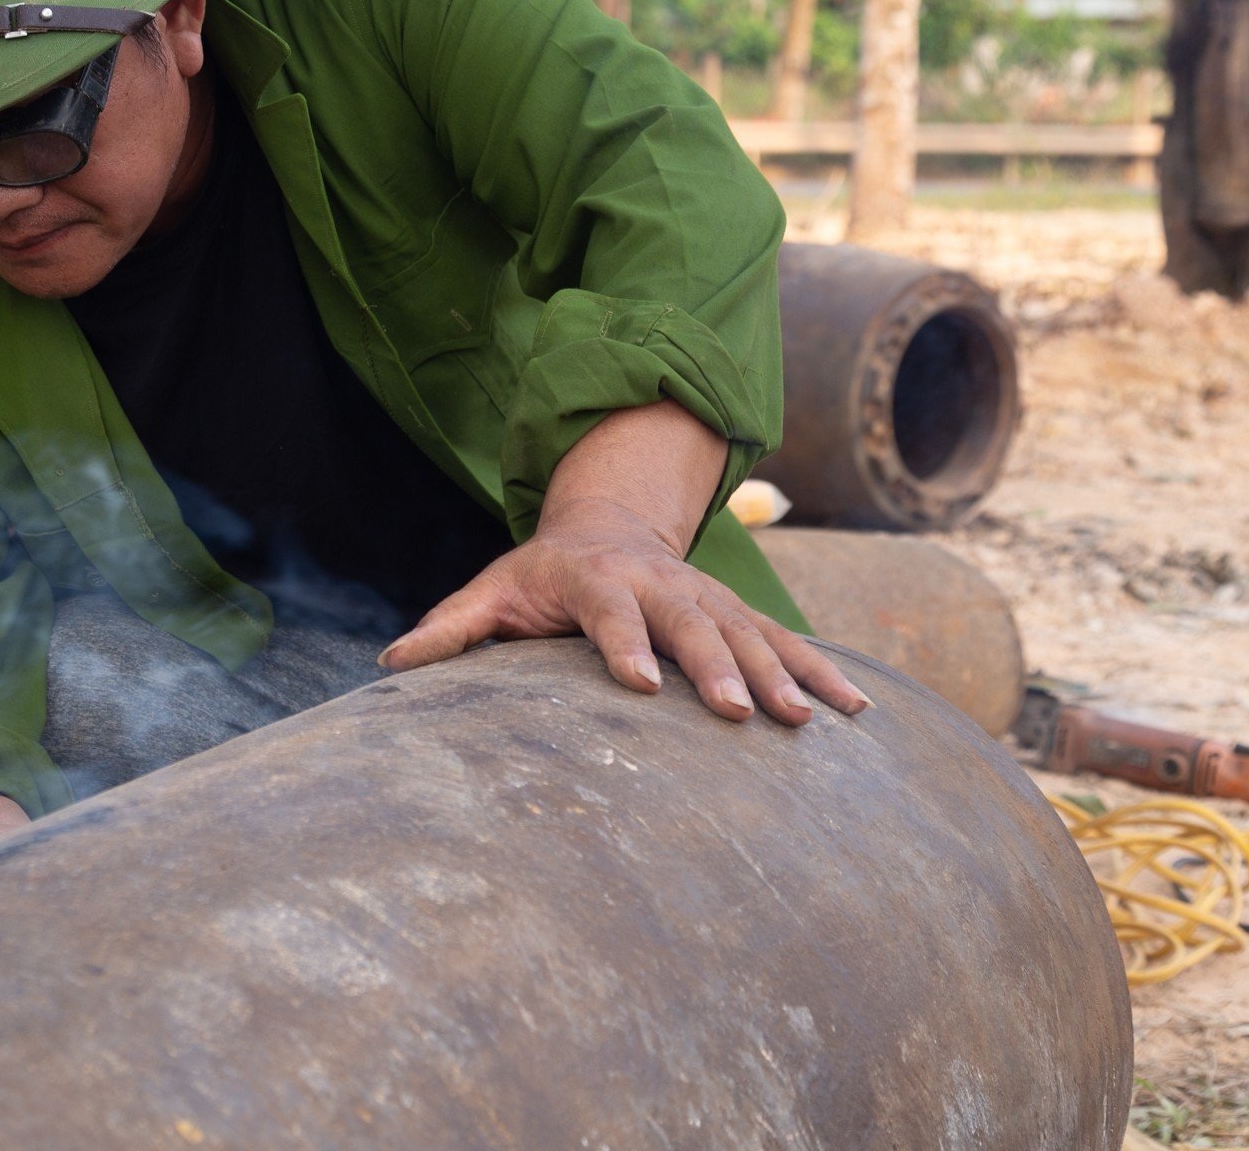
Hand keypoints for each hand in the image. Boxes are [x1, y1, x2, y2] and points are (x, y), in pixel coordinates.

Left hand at [377, 497, 868, 724]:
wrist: (606, 527)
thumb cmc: (539, 575)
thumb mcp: (490, 591)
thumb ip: (448, 629)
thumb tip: (389, 663)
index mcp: (594, 579)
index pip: (609, 613)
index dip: (623, 645)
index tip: (638, 685)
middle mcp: (658, 583)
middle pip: (691, 623)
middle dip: (714, 667)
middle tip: (733, 714)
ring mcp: (707, 596)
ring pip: (750, 632)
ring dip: (781, 674)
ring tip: (808, 721)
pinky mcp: (741, 613)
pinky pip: (788, 640)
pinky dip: (824, 670)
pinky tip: (859, 710)